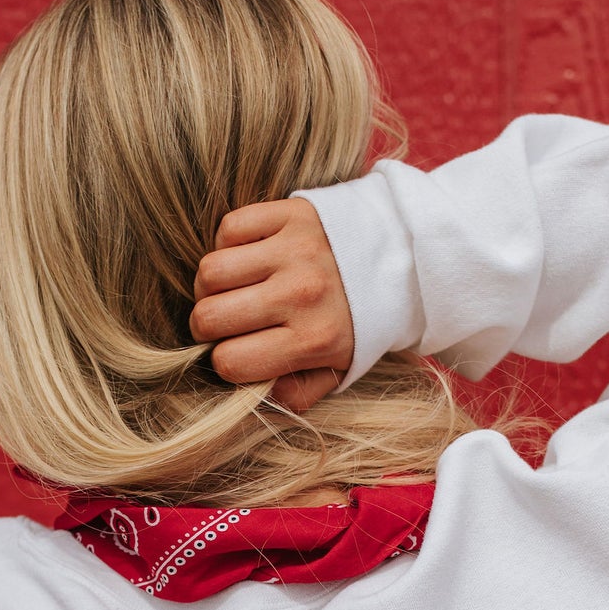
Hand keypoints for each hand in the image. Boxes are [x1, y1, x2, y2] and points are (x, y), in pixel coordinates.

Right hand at [191, 198, 353, 412]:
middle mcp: (301, 294)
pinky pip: (229, 228)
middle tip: (222, 323)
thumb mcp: (337, 371)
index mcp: (312, 340)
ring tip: (228, 290)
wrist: (401, 261)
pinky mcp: (291, 214)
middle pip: (210, 316)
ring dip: (210, 286)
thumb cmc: (359, 323)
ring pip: (211, 271)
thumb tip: (253, 395)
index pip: (230, 361)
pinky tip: (246, 258)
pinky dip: (227, 245)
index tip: (234, 353)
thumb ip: (295, 394)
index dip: (223, 361)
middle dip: (207, 327)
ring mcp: (294, 250)